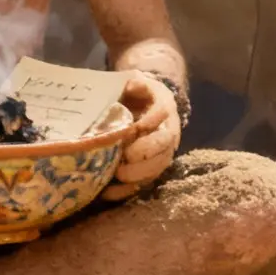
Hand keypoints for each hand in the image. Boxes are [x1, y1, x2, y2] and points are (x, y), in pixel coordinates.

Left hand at [101, 71, 182, 199]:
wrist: (142, 104)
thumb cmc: (135, 93)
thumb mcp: (135, 81)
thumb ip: (135, 83)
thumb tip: (133, 85)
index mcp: (164, 111)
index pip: (162, 120)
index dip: (150, 125)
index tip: (134, 129)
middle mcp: (167, 135)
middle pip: (162, 150)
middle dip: (144, 157)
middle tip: (124, 161)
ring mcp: (159, 155)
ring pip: (155, 170)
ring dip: (137, 176)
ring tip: (118, 176)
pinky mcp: (148, 169)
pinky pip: (141, 183)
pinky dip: (126, 190)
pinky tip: (108, 193)